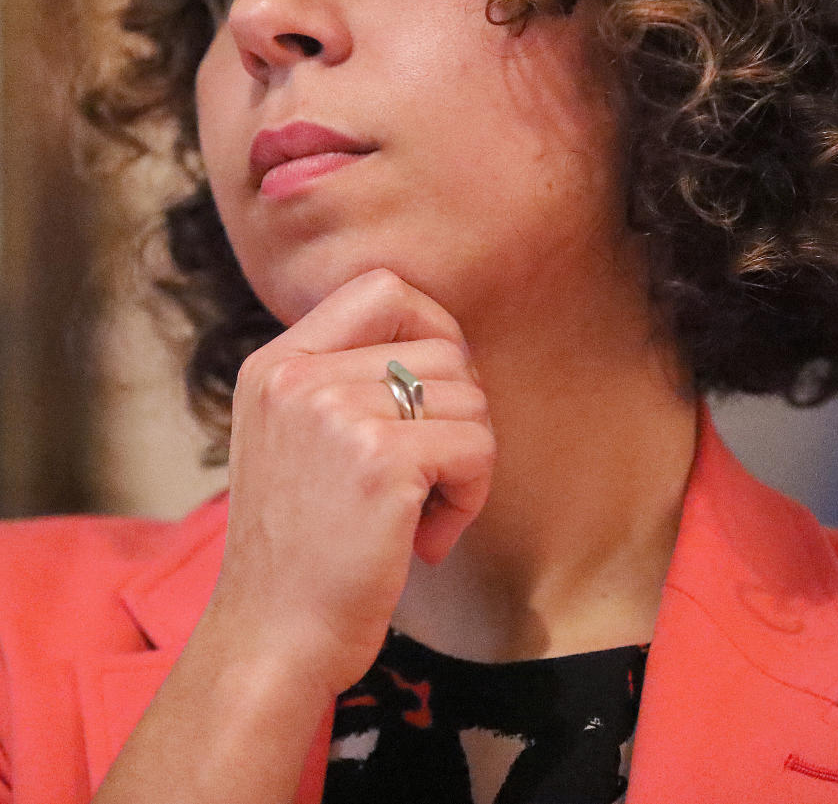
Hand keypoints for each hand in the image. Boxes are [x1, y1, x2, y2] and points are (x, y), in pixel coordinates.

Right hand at [205, 268, 494, 697]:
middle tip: (430, 474)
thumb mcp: (290, 439)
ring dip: (466, 463)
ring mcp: (336, 413)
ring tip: (423, 514)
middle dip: (457, 413)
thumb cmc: (299, 550)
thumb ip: (341, 381)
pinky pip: (477, 446)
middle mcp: (298, 376)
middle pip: (441, 347)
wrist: (269, 641)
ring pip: (469, 397)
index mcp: (275, 364)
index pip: (381, 287)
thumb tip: (449, 346)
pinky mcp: (380, 461)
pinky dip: (471, 497)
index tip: (437, 391)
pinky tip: (428, 539)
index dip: (432, 326)